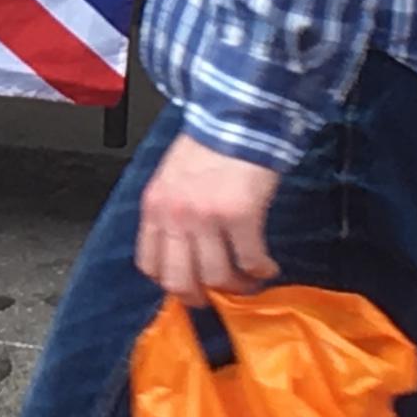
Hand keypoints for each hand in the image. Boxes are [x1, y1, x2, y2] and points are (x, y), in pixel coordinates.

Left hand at [137, 133, 282, 305]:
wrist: (237, 121)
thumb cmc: (208, 148)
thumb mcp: (171, 180)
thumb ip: (169, 214)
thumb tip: (179, 253)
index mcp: (154, 206)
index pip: (150, 264)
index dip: (171, 283)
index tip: (189, 287)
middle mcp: (175, 215)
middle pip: (179, 281)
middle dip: (201, 296)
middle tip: (218, 295)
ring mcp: (206, 216)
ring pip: (217, 277)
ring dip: (237, 285)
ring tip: (249, 278)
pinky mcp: (239, 215)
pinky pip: (250, 260)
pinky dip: (261, 269)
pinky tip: (266, 265)